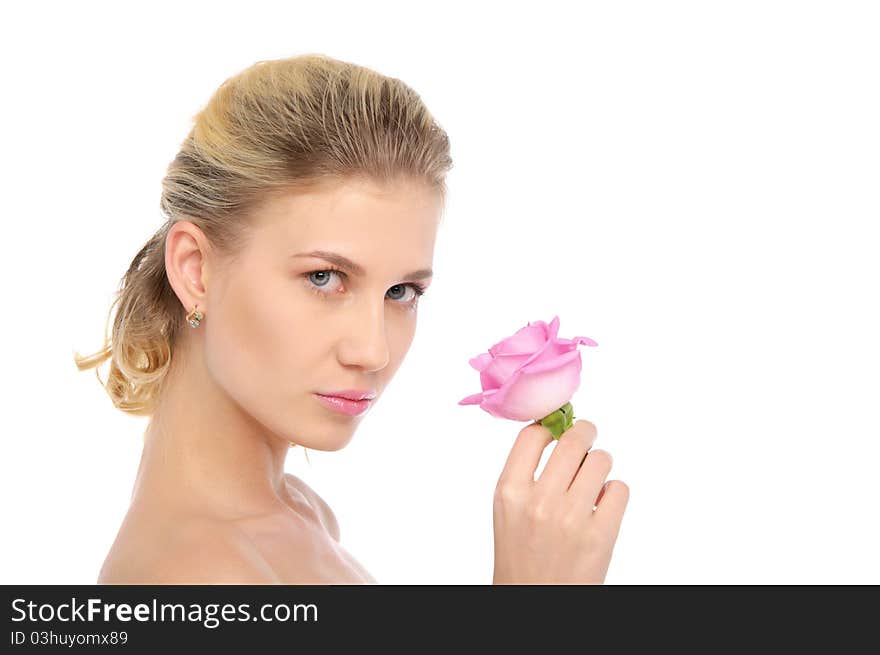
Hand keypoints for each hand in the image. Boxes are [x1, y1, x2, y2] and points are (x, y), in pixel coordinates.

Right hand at [492, 419, 628, 583]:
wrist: (534, 600)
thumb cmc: (521, 554)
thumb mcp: (508, 511)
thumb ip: (526, 474)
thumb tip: (556, 431)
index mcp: (509, 492)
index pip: (533, 434)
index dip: (549, 426)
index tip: (557, 430)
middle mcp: (539, 501)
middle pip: (573, 440)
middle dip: (585, 433)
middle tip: (587, 437)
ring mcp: (572, 518)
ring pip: (601, 460)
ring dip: (600, 465)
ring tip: (592, 481)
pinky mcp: (601, 535)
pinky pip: (620, 488)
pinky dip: (614, 493)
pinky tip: (601, 505)